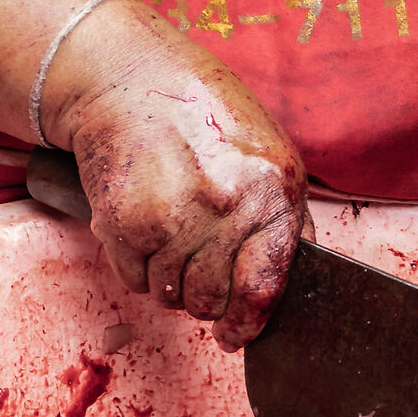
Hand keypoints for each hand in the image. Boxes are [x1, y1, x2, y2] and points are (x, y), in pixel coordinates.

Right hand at [40, 4, 305, 349]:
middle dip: (204, 297)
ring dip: (168, 278)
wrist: (131, 80)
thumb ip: (285, 220)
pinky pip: (134, 279)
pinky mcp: (124, 222)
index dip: (248, 323)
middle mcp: (224, 206)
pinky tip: (144, 225)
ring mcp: (172, 216)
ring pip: (170, 295)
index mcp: (270, 191)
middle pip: (211, 300)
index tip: (235, 336)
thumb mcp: (268, 156)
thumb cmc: (205, 116)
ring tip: (170, 232)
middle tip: (196, 265)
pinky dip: (137, 264)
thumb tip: (293, 283)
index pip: (264, 287)